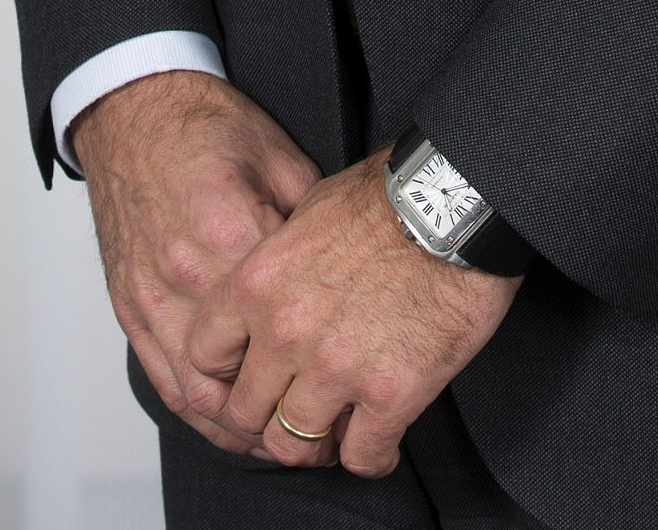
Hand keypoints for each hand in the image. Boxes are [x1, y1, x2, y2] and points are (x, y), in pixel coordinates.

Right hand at [72, 69, 320, 458]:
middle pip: (244, 370)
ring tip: (286, 438)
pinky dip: (200, 412)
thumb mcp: (279, 156)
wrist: (133, 109)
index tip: (357, 369)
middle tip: (329, 430)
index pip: (286, 316)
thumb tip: (347, 264)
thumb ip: (309, 218)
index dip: (325, 353)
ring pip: (200, 392)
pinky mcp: (130, 308)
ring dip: (244, 427)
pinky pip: (164, 379)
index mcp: (230, 228)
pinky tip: (232, 422)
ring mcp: (152, 295)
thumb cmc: (205, 125)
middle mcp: (186, 272)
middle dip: (288, 410)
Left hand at [186, 144, 522, 476]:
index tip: (251, 376)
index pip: (204, 356)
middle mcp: (285, 332)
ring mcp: (335, 368)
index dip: (227, 373)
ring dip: (318, 442)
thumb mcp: (308, 213)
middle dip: (270, 416)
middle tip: (299, 409)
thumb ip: (279, 266)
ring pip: (294, 446)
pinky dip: (373, 457)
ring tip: (341, 429)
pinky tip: (384, 440)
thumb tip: (276, 293)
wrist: (453, 204)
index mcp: (258, 284)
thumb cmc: (387, 197)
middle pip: (246, 413)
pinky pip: (362, 459)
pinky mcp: (389, 394)